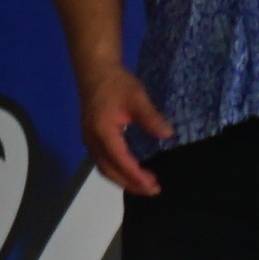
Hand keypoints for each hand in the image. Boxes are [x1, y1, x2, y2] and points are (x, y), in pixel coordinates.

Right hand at [74, 60, 173, 200]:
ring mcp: (90, 140)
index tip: (154, 185)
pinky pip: (103, 161)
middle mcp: (92, 140)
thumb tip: (168, 134)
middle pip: (110, 171)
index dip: (137, 176)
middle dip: (131, 184)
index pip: (121, 161)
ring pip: (104, 168)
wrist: (95, 69)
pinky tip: (131, 169)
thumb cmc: (116, 82)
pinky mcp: (92, 137)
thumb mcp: (137, 97)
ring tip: (144, 184)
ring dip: (123, 179)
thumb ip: (151, 117)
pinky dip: (117, 171)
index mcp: (102, 132)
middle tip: (153, 190)